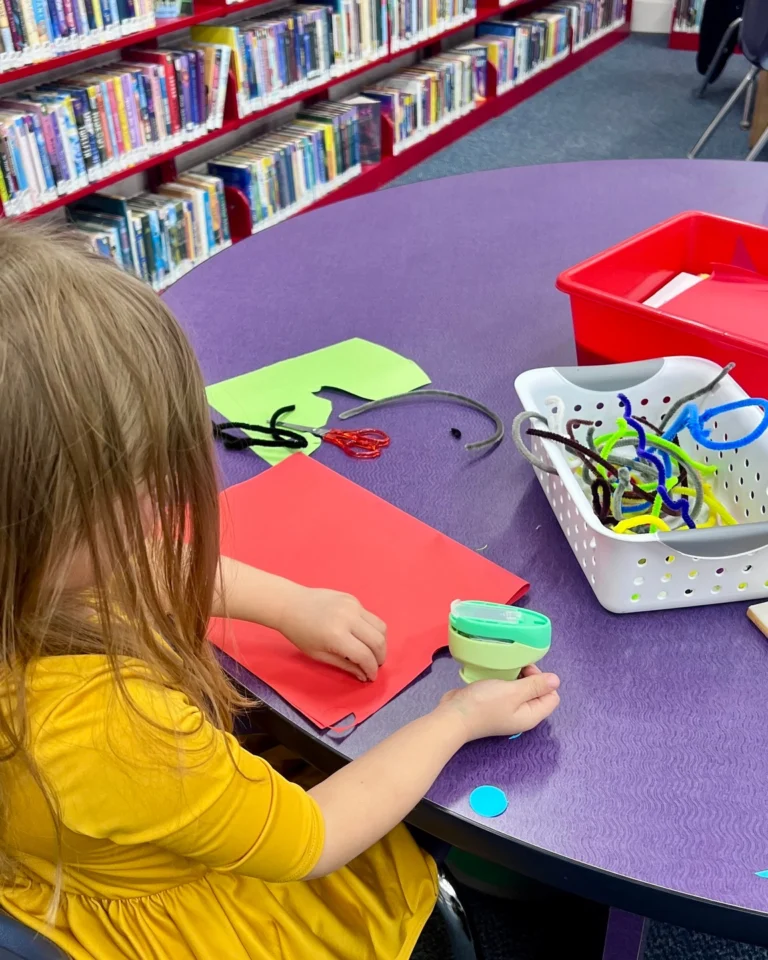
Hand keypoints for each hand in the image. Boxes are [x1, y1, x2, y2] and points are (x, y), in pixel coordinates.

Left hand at [279, 587, 386, 681]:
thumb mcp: (319, 655)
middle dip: (380, 657)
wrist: (290, 604)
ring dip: (380, 642)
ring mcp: (353, 605)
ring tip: (372, 651)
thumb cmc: (300, 633)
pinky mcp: (353, 599)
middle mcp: (349, 618)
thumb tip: (364, 675)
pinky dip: (371, 629)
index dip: (371, 669)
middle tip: (375, 665)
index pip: (365, 655)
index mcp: (337, 635)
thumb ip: (345, 665)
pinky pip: (371, 616)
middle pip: (378, 640)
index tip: (371, 677)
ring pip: (380, 626)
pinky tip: (361, 635)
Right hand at [437, 664, 559, 741]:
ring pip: (521, 690)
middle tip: (515, 668)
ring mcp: (507, 710)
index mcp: (531, 715)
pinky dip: (504, 681)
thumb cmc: (485, 704)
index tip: (526, 671)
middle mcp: (522, 714)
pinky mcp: (494, 704)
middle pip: (537, 693)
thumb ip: (536, 686)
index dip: (543, 681)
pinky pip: (507, 690)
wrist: (454, 716)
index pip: (552, 697)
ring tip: (504, 669)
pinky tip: (495, 674)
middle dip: (530, 677)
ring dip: (516, 677)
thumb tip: (556, 680)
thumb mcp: (513, 692)